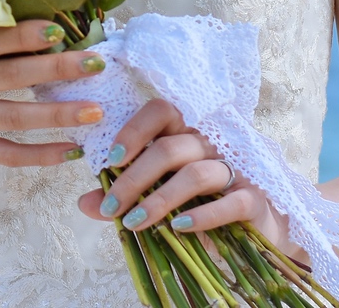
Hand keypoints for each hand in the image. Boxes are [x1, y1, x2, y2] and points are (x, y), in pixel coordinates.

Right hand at [0, 21, 108, 173]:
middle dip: (57, 69)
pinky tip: (70, 152)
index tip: (60, 27)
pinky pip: (6, 154)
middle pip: (12, 77)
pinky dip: (39, 154)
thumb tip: (16, 19)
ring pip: (15, 117)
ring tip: (96, 111)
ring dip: (58, 114)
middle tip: (96, 63)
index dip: (24, 34)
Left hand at [76, 99, 296, 251]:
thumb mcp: (158, 195)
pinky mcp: (254, 199)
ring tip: (133, 222)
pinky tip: (177, 228)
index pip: (160, 112)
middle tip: (111, 206)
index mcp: (185, 132)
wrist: (254, 227)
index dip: (133, 132)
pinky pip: (229, 203)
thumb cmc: (198, 202)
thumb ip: (124, 195)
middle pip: (169, 148)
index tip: (109, 161)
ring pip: (194, 174)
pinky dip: (201, 216)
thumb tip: (85, 203)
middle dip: (134, 178)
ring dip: (159, 200)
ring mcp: (234, 169)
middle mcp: (209, 144)